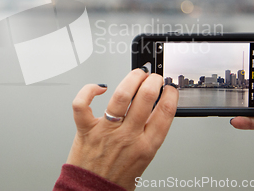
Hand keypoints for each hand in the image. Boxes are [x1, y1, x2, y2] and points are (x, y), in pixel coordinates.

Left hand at [66, 68, 178, 190]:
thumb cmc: (117, 177)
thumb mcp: (144, 159)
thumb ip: (149, 135)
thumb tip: (156, 112)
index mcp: (146, 145)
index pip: (165, 112)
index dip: (171, 94)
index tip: (170, 88)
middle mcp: (128, 136)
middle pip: (146, 98)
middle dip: (152, 81)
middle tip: (153, 78)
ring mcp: (106, 131)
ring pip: (121, 95)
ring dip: (131, 79)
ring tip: (136, 75)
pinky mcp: (86, 129)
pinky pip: (83, 104)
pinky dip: (89, 90)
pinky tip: (99, 87)